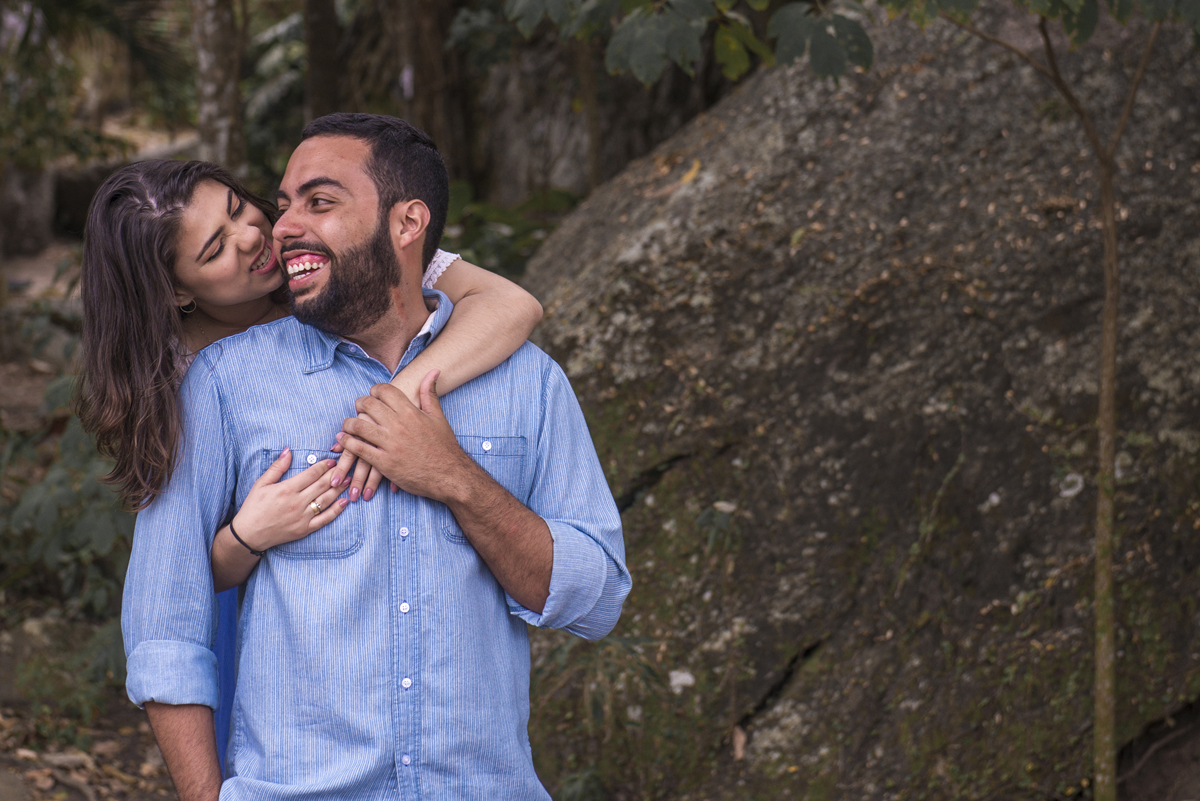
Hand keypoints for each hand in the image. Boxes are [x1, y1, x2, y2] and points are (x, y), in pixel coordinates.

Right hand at [231, 447, 349, 550]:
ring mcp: (303, 517)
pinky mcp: (305, 529)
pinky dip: (336, 510)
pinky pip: (325, 519)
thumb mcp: (261, 483)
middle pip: (322, 485)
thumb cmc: (253, 507)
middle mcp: (297, 502)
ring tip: (349, 480)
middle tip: (346, 467)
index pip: (312, 474)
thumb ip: (277, 467)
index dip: (324, 466)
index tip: (332, 460)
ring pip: (326, 500)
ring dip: (339, 489)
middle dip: (336, 474)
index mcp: (287, 489)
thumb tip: (288, 450)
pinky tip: (344, 502)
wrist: (249, 534)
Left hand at [338, 370, 474, 503]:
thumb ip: (430, 394)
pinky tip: (343, 440)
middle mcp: (399, 425)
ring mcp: (390, 444)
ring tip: (348, 425)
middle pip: (368, 405)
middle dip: (360, 404)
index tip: (373, 396)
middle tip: (358, 409)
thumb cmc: (444, 446)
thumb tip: (433, 371)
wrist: (450, 475)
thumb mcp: (438, 417)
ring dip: (349, 423)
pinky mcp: (384, 463)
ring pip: (359, 426)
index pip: (384, 391)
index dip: (375, 390)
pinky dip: (347, 443)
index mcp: (411, 412)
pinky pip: (359, 449)